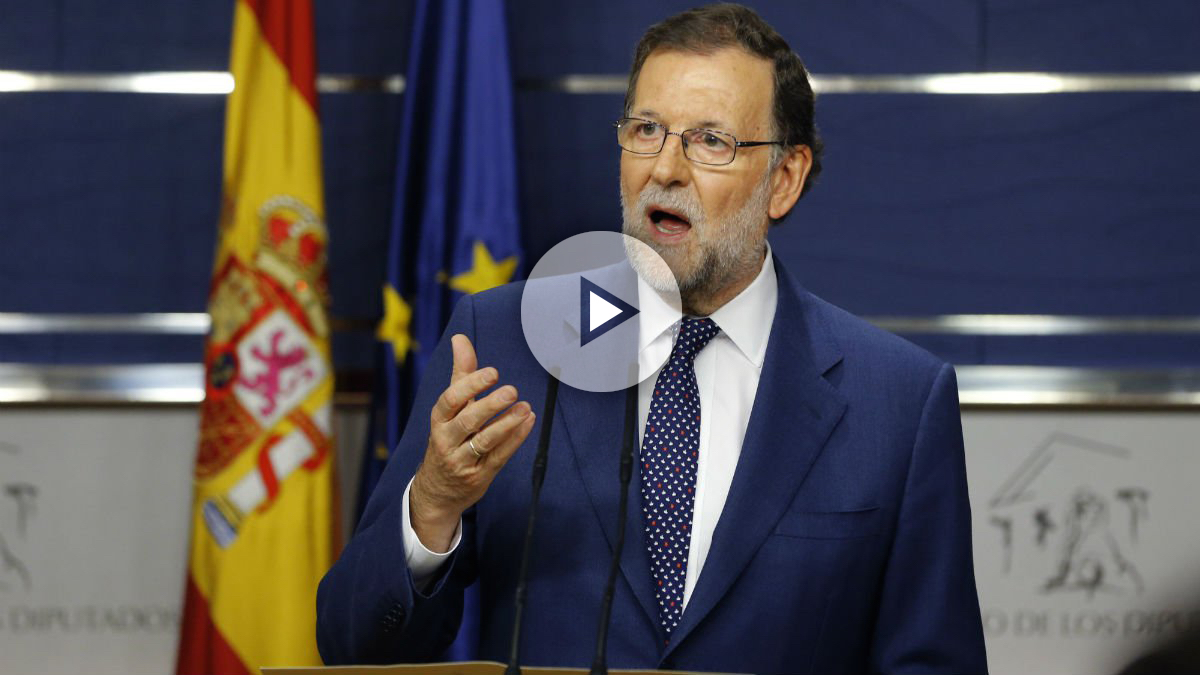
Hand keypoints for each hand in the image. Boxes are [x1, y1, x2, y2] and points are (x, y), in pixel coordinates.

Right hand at [410, 334, 536, 552]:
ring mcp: (462, 460)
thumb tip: (460, 338)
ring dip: (506, 424)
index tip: (492, 372)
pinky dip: (515, 440)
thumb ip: (460, 374)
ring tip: (525, 407)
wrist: (437, 491)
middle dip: (489, 405)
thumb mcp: (450, 409)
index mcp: (439, 420)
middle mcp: (446, 440)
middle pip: (467, 421)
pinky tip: (527, 422)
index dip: (471, 385)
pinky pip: (499, 457)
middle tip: (511, 390)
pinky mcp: (479, 476)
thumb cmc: (448, 439)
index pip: (450, 400)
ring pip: (484, 441)